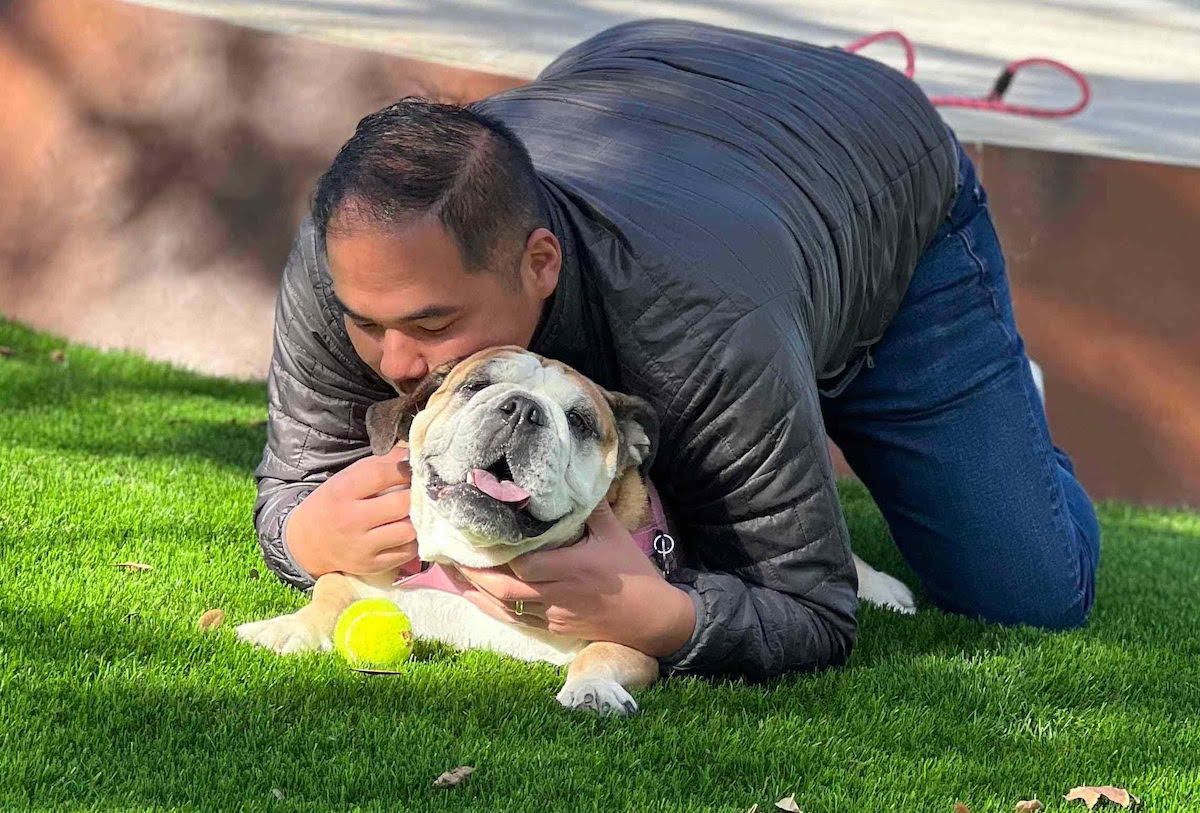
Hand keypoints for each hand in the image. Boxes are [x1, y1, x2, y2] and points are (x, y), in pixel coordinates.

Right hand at [285, 445, 417, 577]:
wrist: (307, 542)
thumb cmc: (333, 504)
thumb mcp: (346, 480)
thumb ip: (378, 466)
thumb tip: (411, 453)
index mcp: (343, 492)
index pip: (381, 474)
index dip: (405, 469)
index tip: (415, 468)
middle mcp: (351, 520)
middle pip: (401, 504)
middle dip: (418, 494)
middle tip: (425, 491)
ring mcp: (362, 546)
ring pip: (408, 530)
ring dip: (419, 519)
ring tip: (418, 511)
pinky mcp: (371, 565)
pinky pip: (406, 552)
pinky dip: (413, 539)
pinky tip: (409, 530)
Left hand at [449, 501, 696, 656]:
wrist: (651, 619)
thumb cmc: (633, 572)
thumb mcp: (614, 533)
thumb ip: (588, 506)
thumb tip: (570, 472)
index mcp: (575, 568)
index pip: (526, 564)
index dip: (498, 553)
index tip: (474, 532)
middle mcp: (559, 594)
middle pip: (506, 590)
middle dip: (473, 573)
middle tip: (445, 551)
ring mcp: (554, 615)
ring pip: (504, 608)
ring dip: (474, 591)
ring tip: (447, 570)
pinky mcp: (552, 627)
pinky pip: (514, 619)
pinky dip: (489, 607)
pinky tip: (470, 594)